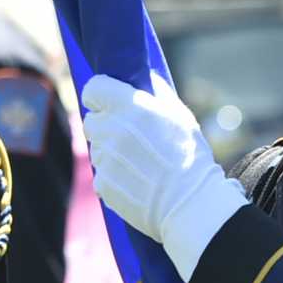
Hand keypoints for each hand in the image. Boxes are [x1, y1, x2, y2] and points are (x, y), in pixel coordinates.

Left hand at [81, 76, 247, 279]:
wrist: (190, 203)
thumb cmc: (190, 157)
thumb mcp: (180, 116)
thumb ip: (158, 94)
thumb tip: (146, 80)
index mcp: (131, 107)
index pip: (93, 89)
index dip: (100, 95)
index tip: (109, 102)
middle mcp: (112, 130)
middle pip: (91, 121)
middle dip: (106, 125)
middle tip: (128, 136)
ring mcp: (105, 159)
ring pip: (97, 149)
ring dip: (111, 152)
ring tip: (139, 163)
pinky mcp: (102, 184)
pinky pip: (101, 175)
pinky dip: (114, 177)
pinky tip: (136, 181)